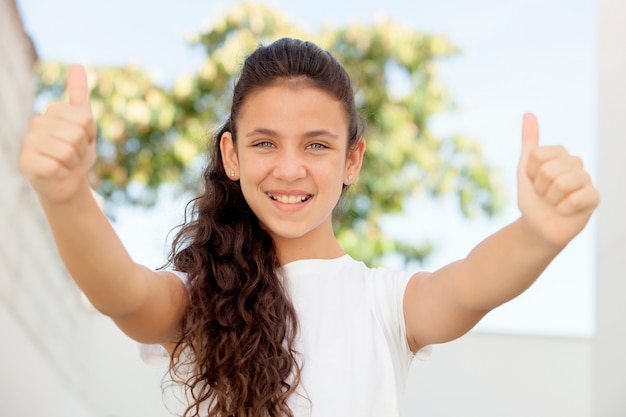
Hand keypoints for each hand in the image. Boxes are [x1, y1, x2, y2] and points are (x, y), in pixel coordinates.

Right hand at [19, 64, 97, 204]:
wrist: (68, 182)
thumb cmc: (76, 152)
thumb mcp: (84, 123)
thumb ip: (79, 95)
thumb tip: (76, 64)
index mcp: (51, 112)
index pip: (85, 119)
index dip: (90, 135)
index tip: (82, 140)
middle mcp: (36, 124)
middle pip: (76, 135)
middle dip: (82, 150)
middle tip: (74, 155)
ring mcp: (28, 143)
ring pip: (67, 151)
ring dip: (73, 163)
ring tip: (66, 163)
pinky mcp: (26, 163)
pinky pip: (56, 167)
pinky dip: (63, 173)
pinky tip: (57, 173)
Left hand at [517, 113, 599, 246]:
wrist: (538, 226)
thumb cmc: (533, 197)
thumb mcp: (525, 168)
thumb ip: (529, 141)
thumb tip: (529, 113)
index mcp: (560, 153)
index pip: (538, 155)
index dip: (530, 173)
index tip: (533, 181)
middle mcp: (576, 163)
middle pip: (549, 169)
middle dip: (540, 187)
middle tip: (544, 195)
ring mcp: (586, 180)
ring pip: (562, 183)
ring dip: (551, 198)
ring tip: (554, 202)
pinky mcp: (594, 198)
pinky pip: (577, 198)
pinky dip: (563, 208)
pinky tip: (564, 211)